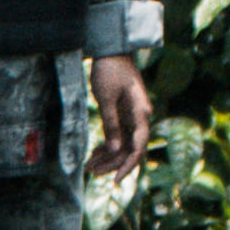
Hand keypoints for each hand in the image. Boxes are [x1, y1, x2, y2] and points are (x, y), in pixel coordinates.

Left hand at [87, 51, 154, 180]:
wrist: (112, 50)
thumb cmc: (110, 70)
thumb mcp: (106, 98)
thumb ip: (111, 124)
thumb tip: (113, 149)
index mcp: (140, 113)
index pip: (138, 147)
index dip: (128, 165)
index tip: (115, 179)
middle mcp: (139, 117)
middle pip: (129, 149)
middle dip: (112, 163)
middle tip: (91, 172)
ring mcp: (132, 116)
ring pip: (122, 144)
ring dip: (107, 157)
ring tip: (88, 166)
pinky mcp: (123, 114)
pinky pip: (117, 136)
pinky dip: (107, 145)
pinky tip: (94, 154)